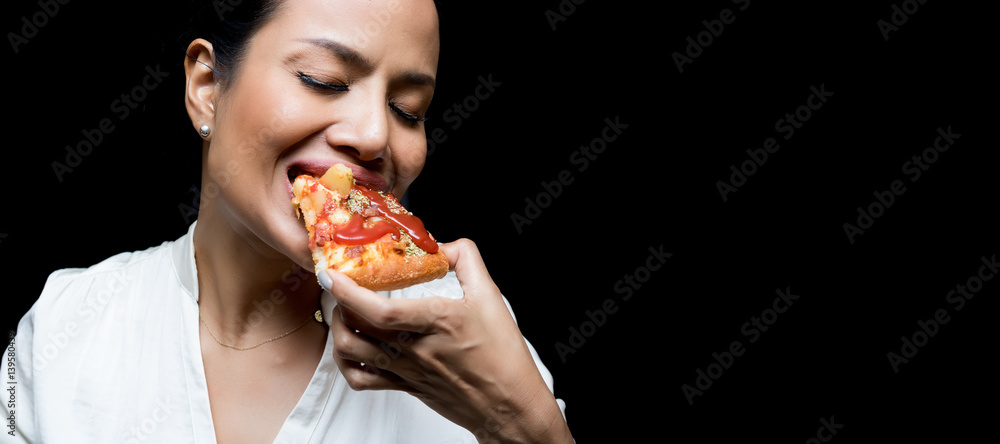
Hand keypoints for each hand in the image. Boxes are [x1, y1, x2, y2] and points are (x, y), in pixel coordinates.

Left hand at [321, 239, 572, 443]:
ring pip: (351, 354)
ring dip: (338, 329)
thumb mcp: (491, 296)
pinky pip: (361, 380)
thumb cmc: (503, 354)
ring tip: (343, 312)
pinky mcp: (405, 387)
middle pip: (356, 329)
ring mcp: (407, 370)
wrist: (509, 403)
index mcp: (437, 322)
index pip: (380, 310)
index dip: (349, 292)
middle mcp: (415, 348)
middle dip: (338, 304)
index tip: (332, 275)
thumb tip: (444, 245)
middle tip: (339, 286)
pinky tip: (351, 348)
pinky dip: (346, 363)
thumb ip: (467, 260)